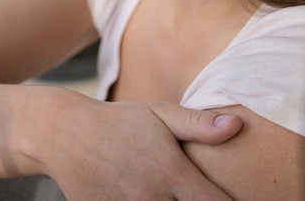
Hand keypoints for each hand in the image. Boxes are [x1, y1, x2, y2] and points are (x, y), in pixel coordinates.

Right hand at [29, 89, 241, 199]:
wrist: (66, 134)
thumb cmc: (120, 121)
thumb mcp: (160, 113)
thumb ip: (199, 124)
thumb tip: (237, 127)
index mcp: (169, 172)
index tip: (238, 199)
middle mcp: (150, 199)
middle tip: (197, 195)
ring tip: (168, 194)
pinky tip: (149, 197)